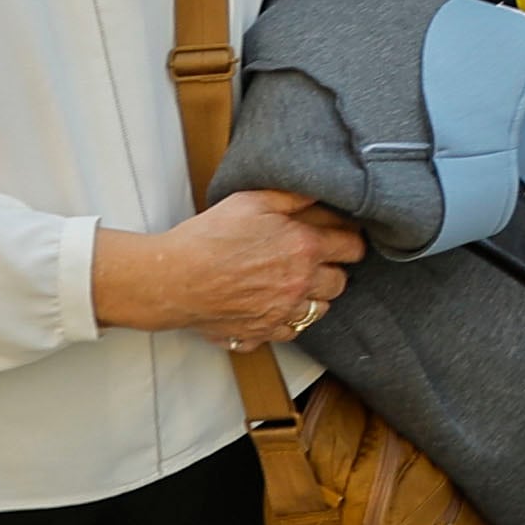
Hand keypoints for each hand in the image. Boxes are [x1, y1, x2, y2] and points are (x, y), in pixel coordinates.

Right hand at [91, 190, 365, 348]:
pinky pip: (290, 332)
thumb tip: (320, 192)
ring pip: (320, 311)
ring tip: (295, 285)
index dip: (349, 240)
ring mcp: (283, 311)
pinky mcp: (262, 332)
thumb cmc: (209, 236)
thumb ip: (292, 196)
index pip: (353, 247)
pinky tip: (273, 307)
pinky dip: (286, 322)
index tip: (341, 238)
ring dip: (313, 298)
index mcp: (305, 248)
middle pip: (340, 282)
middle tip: (315, 262)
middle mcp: (301, 283)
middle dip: (332, 271)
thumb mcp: (253, 201)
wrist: (172, 279)